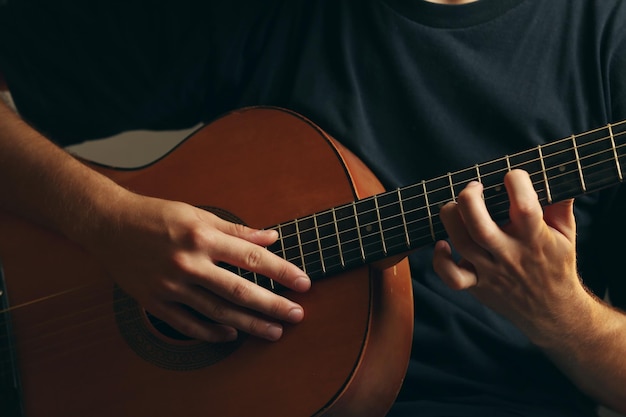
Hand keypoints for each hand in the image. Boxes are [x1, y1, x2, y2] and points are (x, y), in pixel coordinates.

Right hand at [83, 192, 310, 342]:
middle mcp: (188, 262)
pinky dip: (211, 332)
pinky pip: (188, 324)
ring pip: (217, 311)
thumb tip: (271, 237)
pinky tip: (232, 335)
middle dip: (272, 305)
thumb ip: (236, 229)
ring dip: (249, 324)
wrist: (109, 226)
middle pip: (239, 290)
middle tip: (297, 315)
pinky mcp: (155, 301)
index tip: (303, 283)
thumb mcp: (198, 214)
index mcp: (201, 236)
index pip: (251, 257)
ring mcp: (170, 286)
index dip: (281, 271)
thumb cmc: (156, 216)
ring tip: (273, 331)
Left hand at [432, 169, 585, 342]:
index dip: (516, 183)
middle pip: (480, 227)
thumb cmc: (556, 264)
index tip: (512, 176)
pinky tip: (443, 244)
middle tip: (474, 187)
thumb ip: (561, 204)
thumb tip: (557, 174)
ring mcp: (491, 271)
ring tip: (455, 205)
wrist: (552, 311)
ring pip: (462, 243)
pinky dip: (440, 261)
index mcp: (535, 239)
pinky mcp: (477, 285)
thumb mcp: (566, 234)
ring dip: (451, 219)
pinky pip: (452, 277)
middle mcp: (510, 254)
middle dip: (470, 200)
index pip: (525, 208)